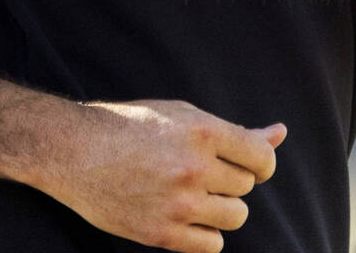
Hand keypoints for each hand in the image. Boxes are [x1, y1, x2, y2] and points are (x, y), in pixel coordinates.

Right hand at [41, 98, 285, 252]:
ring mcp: (178, 205)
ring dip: (221, 207)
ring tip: (193, 192)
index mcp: (202, 132)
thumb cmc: (132, 126)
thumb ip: (234, 132)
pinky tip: (185, 215)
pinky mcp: (162, 235)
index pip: (262, 158)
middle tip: (200, 170)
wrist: (75, 151)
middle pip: (246, 186)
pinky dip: (205, 233)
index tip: (246, 162)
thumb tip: (279, 133)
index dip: (260, 162)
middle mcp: (194, 168)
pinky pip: (212, 245)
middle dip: (230, 179)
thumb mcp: (183, 115)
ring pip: (234, 217)